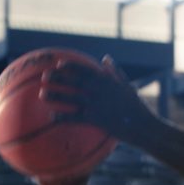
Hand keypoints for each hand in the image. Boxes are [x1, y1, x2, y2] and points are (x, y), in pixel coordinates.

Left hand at [39, 55, 155, 141]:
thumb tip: (106, 59)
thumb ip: (115, 72)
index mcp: (106, 80)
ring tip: (41, 94)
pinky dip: (61, 116)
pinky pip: (73, 117)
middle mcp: (98, 89)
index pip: (84, 69)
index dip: (70, 66)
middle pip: (73, 81)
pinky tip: (51, 117)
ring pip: (70, 98)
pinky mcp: (94, 119)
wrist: (142, 125)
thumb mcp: (128, 85)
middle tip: (44, 77)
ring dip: (54, 95)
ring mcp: (95, 104)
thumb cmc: (137, 106)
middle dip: (57, 78)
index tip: (59, 64)